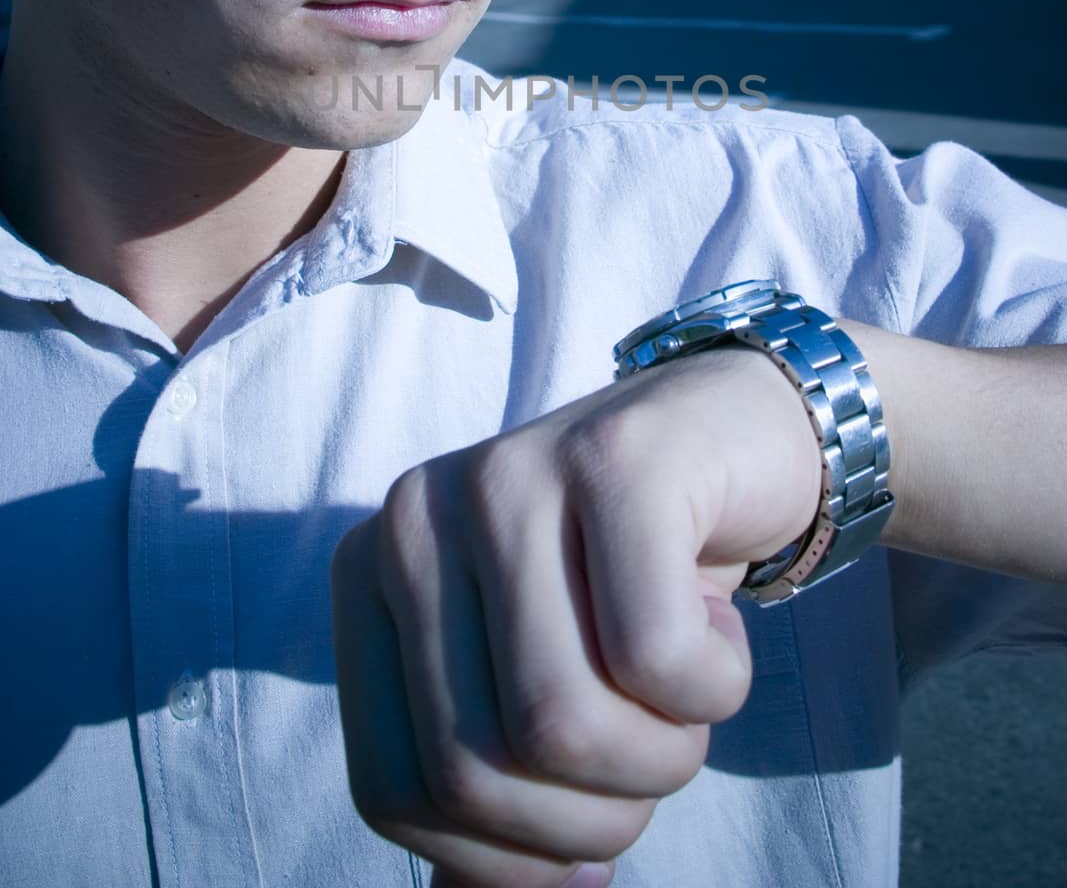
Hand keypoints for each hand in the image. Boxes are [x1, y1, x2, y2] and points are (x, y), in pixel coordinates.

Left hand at [330, 347, 821, 887]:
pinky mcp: (616, 459)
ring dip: (663, 755)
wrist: (731, 437)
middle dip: (594, 818)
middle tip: (654, 754)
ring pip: (565, 724)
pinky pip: (659, 659)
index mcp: (371, 575)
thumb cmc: (629, 582)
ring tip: (685, 686)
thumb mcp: (537, 682)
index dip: (501, 862)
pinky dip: (716, 687)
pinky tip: (717, 623)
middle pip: (479, 767)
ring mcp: (511, 474)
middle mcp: (415, 515)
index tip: (580, 841)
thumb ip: (492, 797)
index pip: (390, 792)